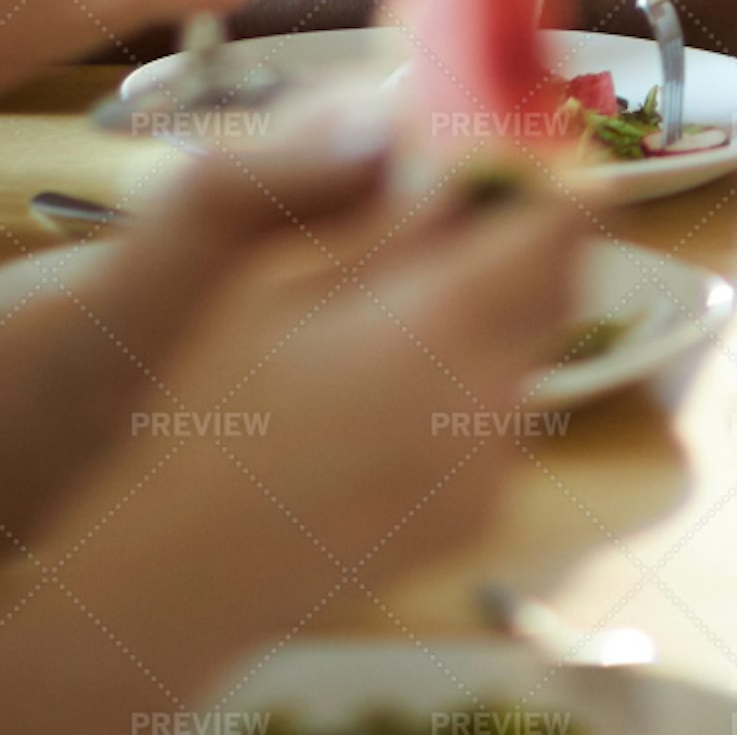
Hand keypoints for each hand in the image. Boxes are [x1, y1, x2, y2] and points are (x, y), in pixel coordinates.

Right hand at [129, 173, 587, 579]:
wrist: (174, 573)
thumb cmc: (202, 413)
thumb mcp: (275, 281)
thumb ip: (382, 220)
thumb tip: (450, 170)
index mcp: (448, 321)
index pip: (562, 226)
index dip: (547, 183)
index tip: (517, 164)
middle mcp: (492, 397)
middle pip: (556, 291)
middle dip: (523, 247)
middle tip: (456, 222)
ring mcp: (488, 469)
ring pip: (527, 358)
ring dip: (492, 320)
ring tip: (395, 316)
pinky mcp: (470, 518)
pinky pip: (498, 426)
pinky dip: (468, 391)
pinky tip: (382, 395)